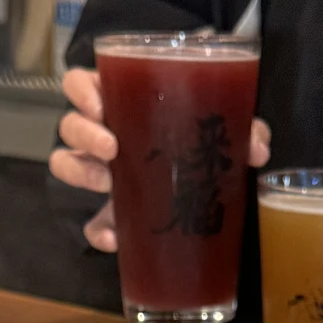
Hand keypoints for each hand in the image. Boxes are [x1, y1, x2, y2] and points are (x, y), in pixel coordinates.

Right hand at [49, 68, 271, 253]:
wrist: (200, 191)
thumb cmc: (197, 142)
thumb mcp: (219, 129)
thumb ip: (240, 129)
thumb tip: (257, 147)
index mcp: (120, 102)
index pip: (80, 84)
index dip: (81, 90)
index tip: (99, 104)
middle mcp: (102, 134)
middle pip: (69, 124)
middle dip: (84, 133)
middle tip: (112, 147)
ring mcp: (100, 174)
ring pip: (65, 163)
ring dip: (80, 171)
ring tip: (107, 182)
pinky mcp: (106, 213)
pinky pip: (89, 224)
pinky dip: (97, 232)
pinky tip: (115, 239)